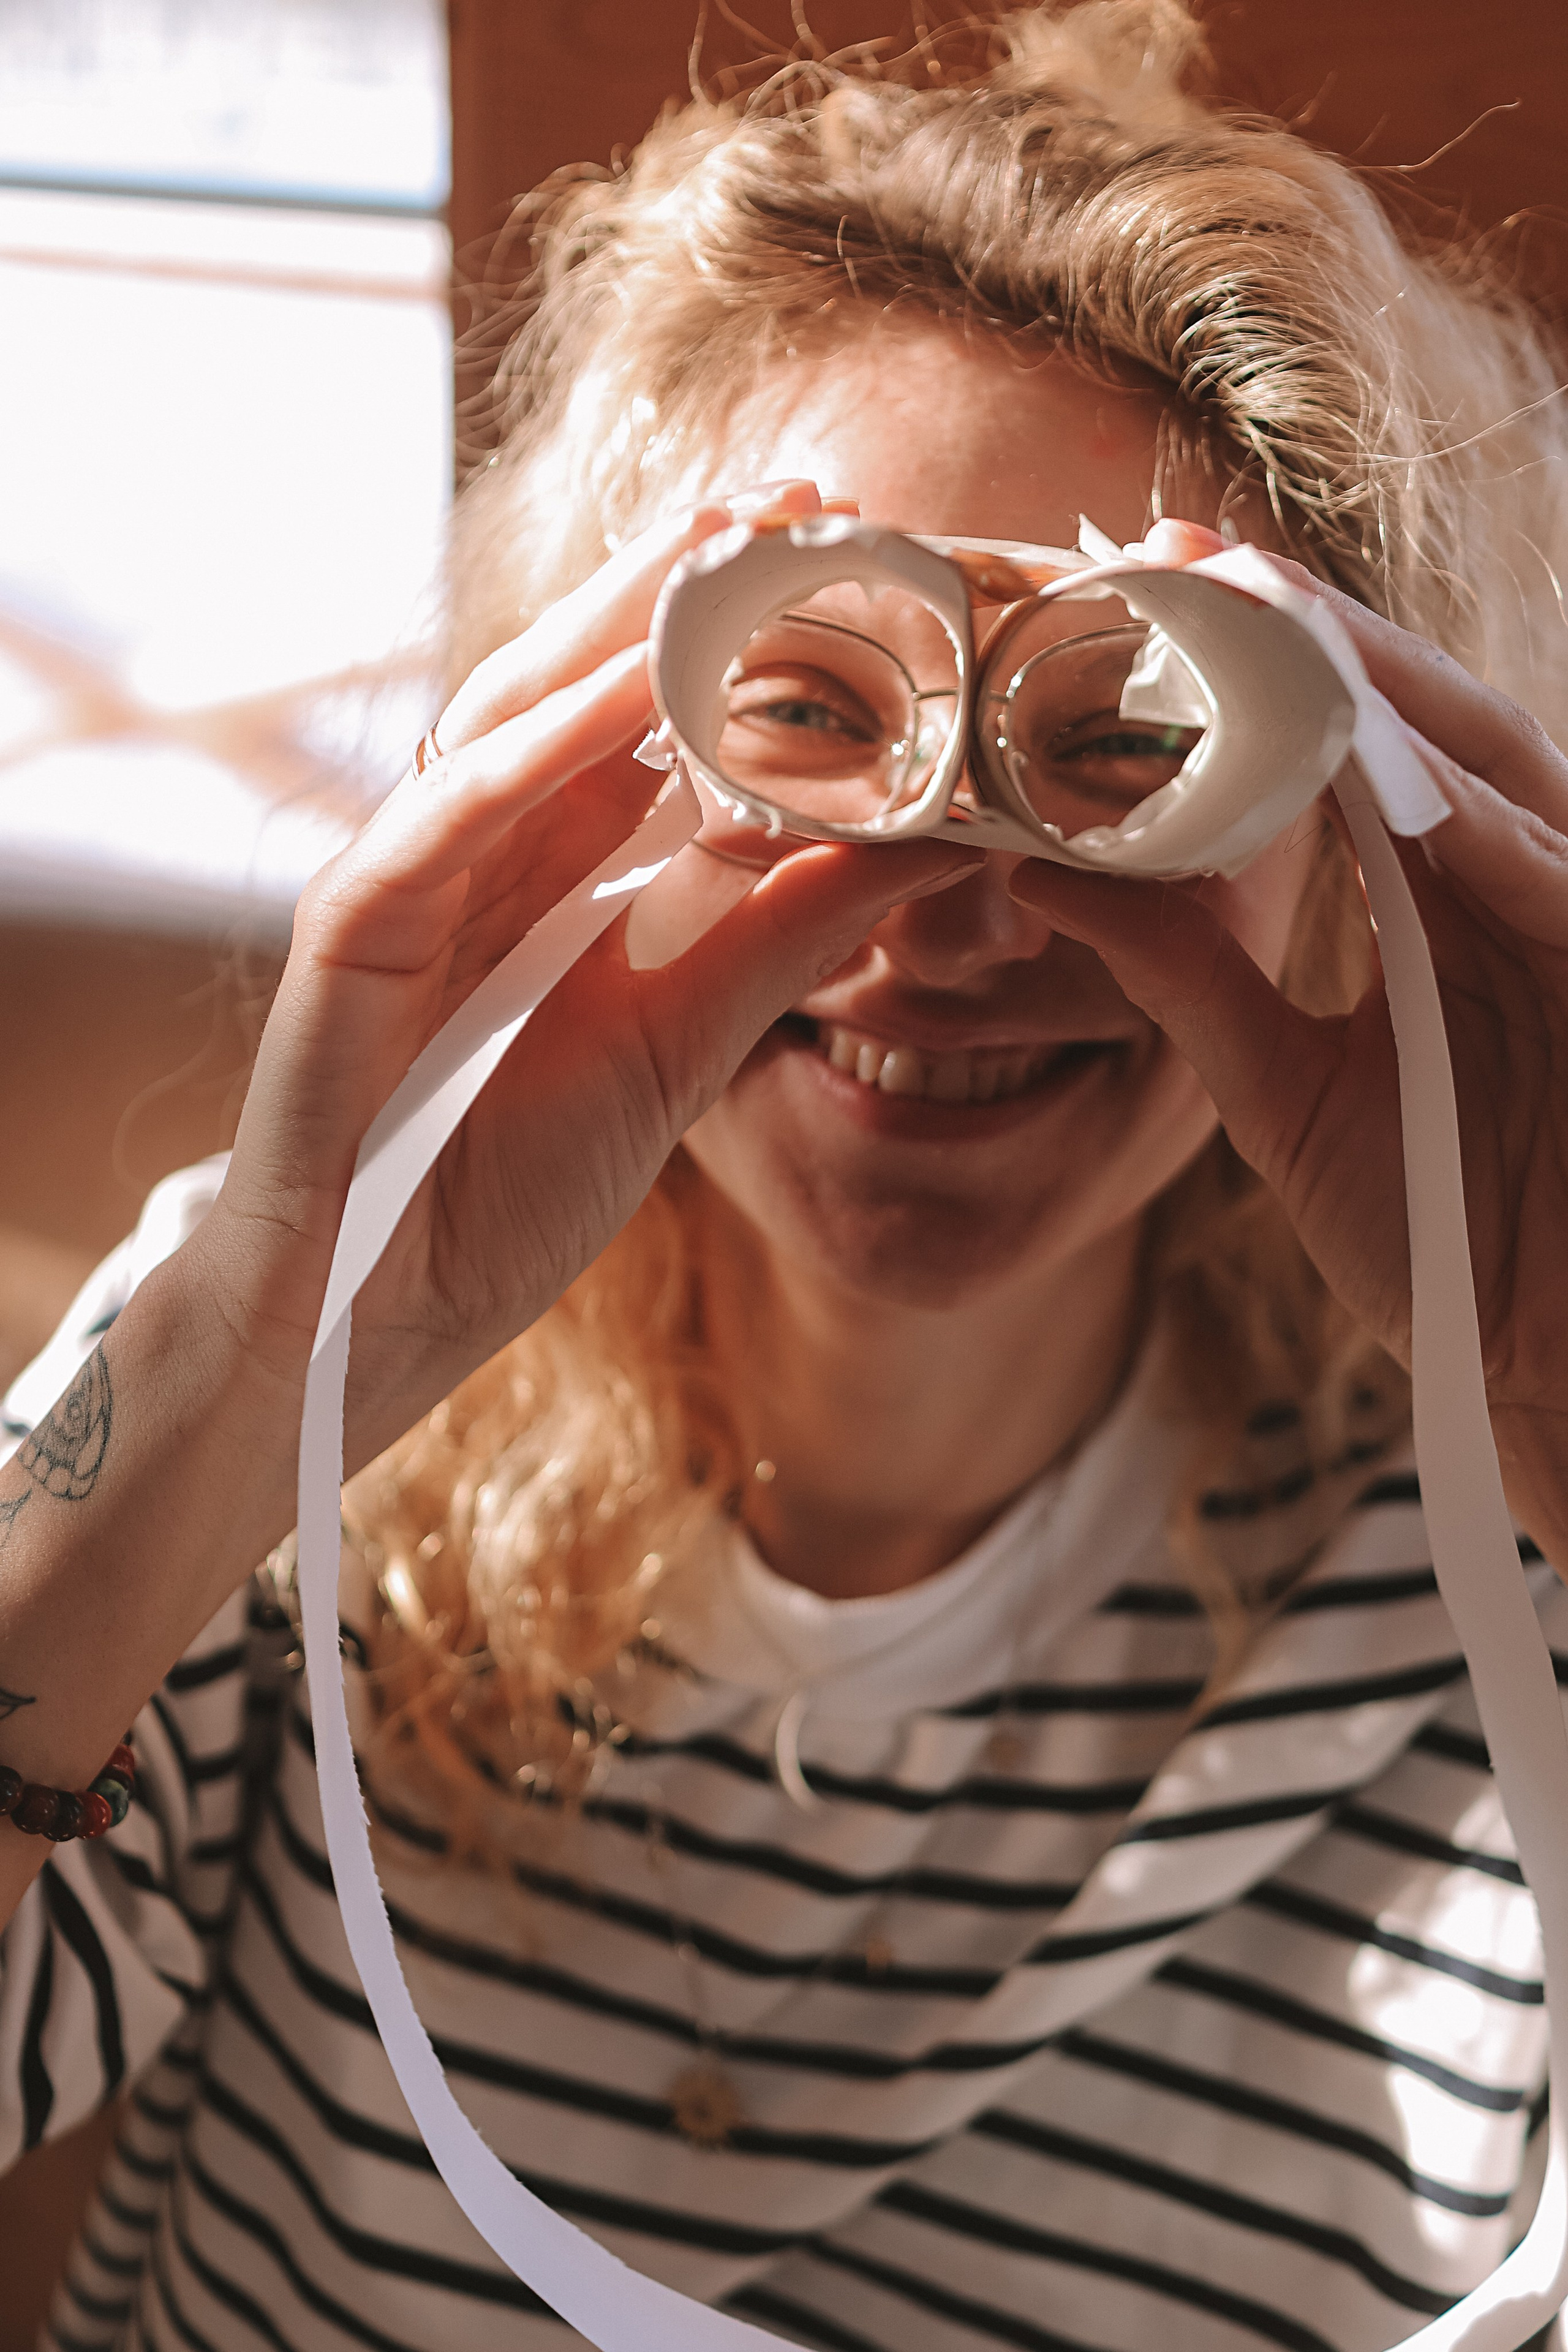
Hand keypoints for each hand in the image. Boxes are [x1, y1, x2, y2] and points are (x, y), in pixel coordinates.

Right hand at [201, 487, 979, 1455]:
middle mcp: (483, 851)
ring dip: (608, 633)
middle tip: (800, 500)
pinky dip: (518, 764)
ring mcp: (412, 884)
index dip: (741, 636)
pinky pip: (432, 830)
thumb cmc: (513, 1178)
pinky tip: (604, 701)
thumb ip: (787, 933)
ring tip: (716, 548)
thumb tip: (925, 838)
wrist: (384, 1314)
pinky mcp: (353, 944)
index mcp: (557, 868)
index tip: (854, 560)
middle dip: (680, 587)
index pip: (649, 719)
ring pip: (502, 724)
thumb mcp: (690, 1040)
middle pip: (580, 685)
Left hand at [1008, 520, 1567, 1546]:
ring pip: (1493, 770)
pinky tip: (1403, 775)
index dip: (1258, 663)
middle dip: (1313, 637)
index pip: (1344, 752)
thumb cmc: (1437, 1233)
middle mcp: (1512, 888)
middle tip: (1191, 554)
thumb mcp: (1281, 1091)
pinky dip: (1485, 830)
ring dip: (1387, 690)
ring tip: (1277, 612)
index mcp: (1435, 904)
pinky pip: (1558, 882)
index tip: (1149, 589)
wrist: (1553, 1368)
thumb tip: (1054, 874)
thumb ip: (1186, 976)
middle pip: (1417, 725)